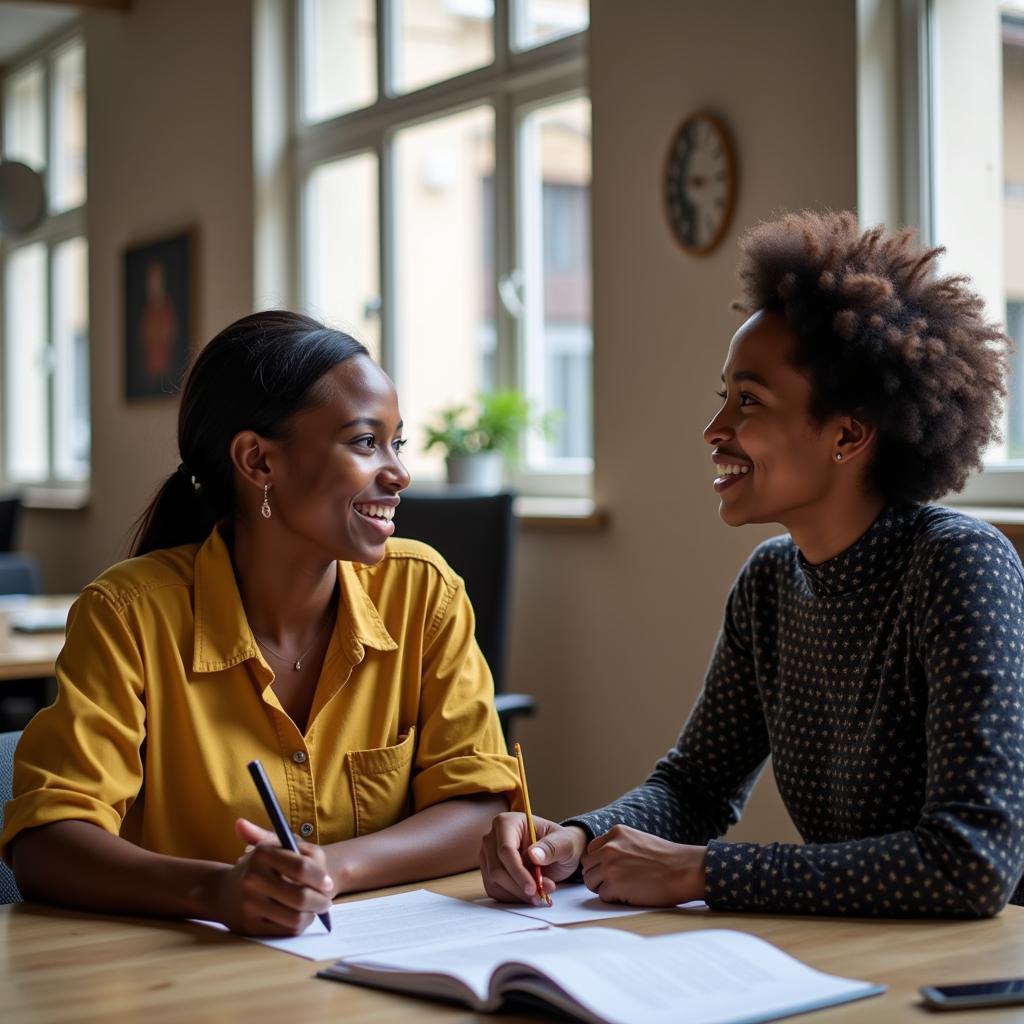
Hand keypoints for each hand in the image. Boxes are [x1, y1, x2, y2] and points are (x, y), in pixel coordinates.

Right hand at [202, 818, 335, 935]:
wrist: (223, 892)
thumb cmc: (260, 866)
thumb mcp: (272, 846)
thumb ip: (282, 839)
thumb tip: (242, 823)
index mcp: (262, 854)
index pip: (301, 867)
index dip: (320, 877)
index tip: (329, 883)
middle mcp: (253, 879)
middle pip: (300, 896)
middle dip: (321, 901)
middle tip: (326, 902)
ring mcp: (248, 905)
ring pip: (295, 918)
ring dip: (311, 915)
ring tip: (314, 909)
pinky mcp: (248, 927)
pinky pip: (284, 931)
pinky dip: (298, 925)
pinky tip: (299, 918)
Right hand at [480, 812, 586, 902]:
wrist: (559, 852)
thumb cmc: (561, 843)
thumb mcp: (566, 842)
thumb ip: (551, 847)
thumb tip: (533, 855)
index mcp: (508, 822)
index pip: (506, 849)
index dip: (518, 871)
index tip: (532, 888)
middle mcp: (492, 837)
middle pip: (497, 869)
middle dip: (519, 886)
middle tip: (541, 894)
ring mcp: (488, 855)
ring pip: (494, 882)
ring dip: (517, 893)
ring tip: (540, 893)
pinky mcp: (489, 871)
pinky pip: (495, 890)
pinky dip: (512, 897)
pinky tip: (528, 895)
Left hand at [581, 825, 705, 905]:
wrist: (684, 870)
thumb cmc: (666, 858)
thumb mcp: (637, 840)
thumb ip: (618, 845)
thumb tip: (601, 860)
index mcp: (615, 833)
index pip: (591, 850)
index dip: (599, 862)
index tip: (612, 870)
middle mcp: (609, 847)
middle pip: (588, 866)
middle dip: (598, 876)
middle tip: (616, 883)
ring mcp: (610, 866)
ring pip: (590, 881)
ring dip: (603, 887)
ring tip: (623, 889)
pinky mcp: (614, 885)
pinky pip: (602, 895)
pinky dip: (613, 898)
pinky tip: (630, 894)